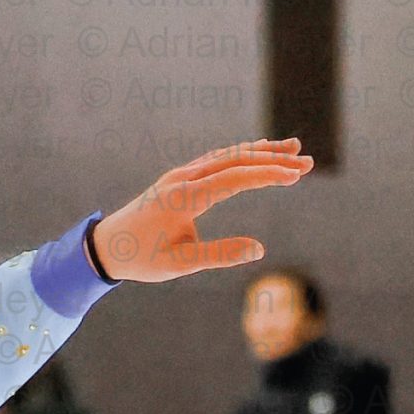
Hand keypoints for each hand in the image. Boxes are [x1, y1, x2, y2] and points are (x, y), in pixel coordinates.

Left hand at [89, 138, 313, 284]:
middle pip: (235, 160)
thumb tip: (259, 249)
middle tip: (307, 162)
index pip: (234, 178)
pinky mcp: (179, 178)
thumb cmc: (142, 259)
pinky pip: (215, 160)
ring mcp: (180, 175)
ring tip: (292, 149)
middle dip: (273, 159)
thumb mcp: (180, 265)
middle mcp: (183, 179)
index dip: (268, 174)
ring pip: (226, 155)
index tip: (297, 175)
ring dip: (260, 152)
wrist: (106, 246)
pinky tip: (257, 155)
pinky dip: (240, 155)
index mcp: (184, 197)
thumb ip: (219, 256)